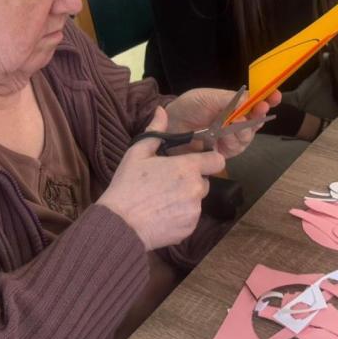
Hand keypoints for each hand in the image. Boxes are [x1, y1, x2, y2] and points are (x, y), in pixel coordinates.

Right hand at [98, 106, 225, 249]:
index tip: (195, 162)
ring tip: (162, 200)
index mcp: (187, 167)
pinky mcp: (190, 229)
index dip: (208, 160)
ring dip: (186, 198)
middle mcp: (196, 188)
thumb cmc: (128, 185)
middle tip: (168, 183)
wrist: (120, 224)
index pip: (217, 160)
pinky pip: (191, 217)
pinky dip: (181, 216)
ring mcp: (194, 210)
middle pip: (204, 181)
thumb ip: (155, 131)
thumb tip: (161, 110)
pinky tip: (162, 214)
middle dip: (191, 180)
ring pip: (197, 200)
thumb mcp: (137, 153)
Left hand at [164, 88, 280, 159]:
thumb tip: (250, 99)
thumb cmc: (189, 106)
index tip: (275, 96)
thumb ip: (229, 99)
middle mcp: (236, 121)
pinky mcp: (225, 151)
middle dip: (260, 114)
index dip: (267, 99)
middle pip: (257, 120)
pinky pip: (237, 148)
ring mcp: (231, 137)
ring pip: (248, 135)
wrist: (171, 125)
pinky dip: (232, 141)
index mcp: (234, 104)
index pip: (256, 102)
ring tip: (230, 123)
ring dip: (242, 129)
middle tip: (259, 109)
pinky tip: (224, 136)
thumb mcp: (208, 97)